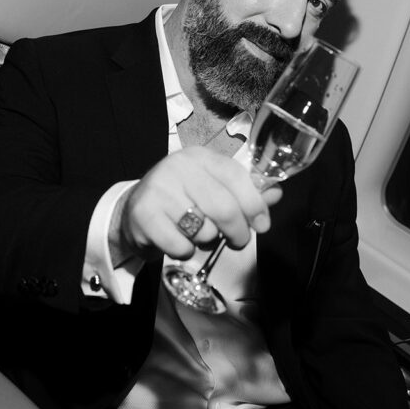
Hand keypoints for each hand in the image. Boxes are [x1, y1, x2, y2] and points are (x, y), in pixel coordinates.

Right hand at [112, 145, 281, 263]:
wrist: (134, 210)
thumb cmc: (181, 200)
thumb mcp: (212, 189)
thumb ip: (245, 192)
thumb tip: (276, 193)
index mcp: (199, 157)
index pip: (236, 176)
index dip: (254, 204)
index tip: (262, 224)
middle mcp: (178, 166)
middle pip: (224, 208)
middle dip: (238, 232)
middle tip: (236, 242)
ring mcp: (158, 189)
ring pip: (203, 229)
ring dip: (207, 242)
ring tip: (197, 234)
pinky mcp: (144, 214)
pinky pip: (180, 245)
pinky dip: (185, 251)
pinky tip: (178, 241)